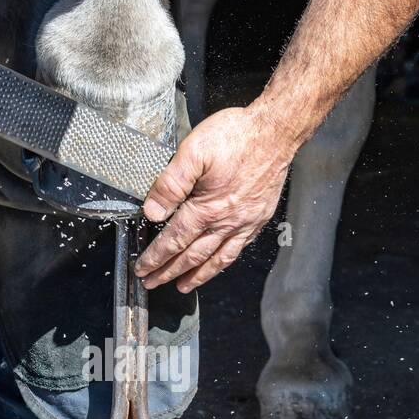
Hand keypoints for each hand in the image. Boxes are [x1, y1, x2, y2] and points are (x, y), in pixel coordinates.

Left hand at [135, 103, 292, 291]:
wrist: (276, 131)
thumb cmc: (235, 136)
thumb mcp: (193, 151)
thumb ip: (171, 184)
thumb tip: (153, 212)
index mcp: (206, 208)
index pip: (174, 240)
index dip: (156, 258)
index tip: (142, 269)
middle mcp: (225, 222)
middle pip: (191, 256)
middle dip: (169, 272)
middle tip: (152, 283)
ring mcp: (244, 223)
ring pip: (216, 259)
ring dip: (196, 275)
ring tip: (182, 286)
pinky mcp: (257, 218)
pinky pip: (237, 249)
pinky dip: (223, 263)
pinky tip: (216, 265)